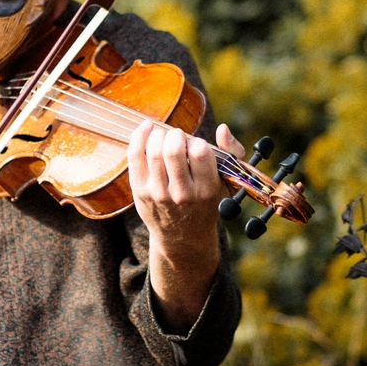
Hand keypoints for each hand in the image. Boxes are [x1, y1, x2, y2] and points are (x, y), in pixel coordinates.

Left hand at [127, 121, 244, 332]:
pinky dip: (139, 136)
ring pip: (154, 152)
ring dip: (158, 135)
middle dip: (176, 134)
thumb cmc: (206, 202)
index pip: (200, 153)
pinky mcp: (140, 191)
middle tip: (178, 136)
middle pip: (173, 150)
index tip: (195, 145)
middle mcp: (182, 193)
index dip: (197, 141)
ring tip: (164, 136)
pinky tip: (147, 129)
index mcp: (206, 190)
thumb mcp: (226, 183)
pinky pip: (135, 156)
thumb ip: (231, 153)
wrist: (182, 236)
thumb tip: (222, 129)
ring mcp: (158, 193)